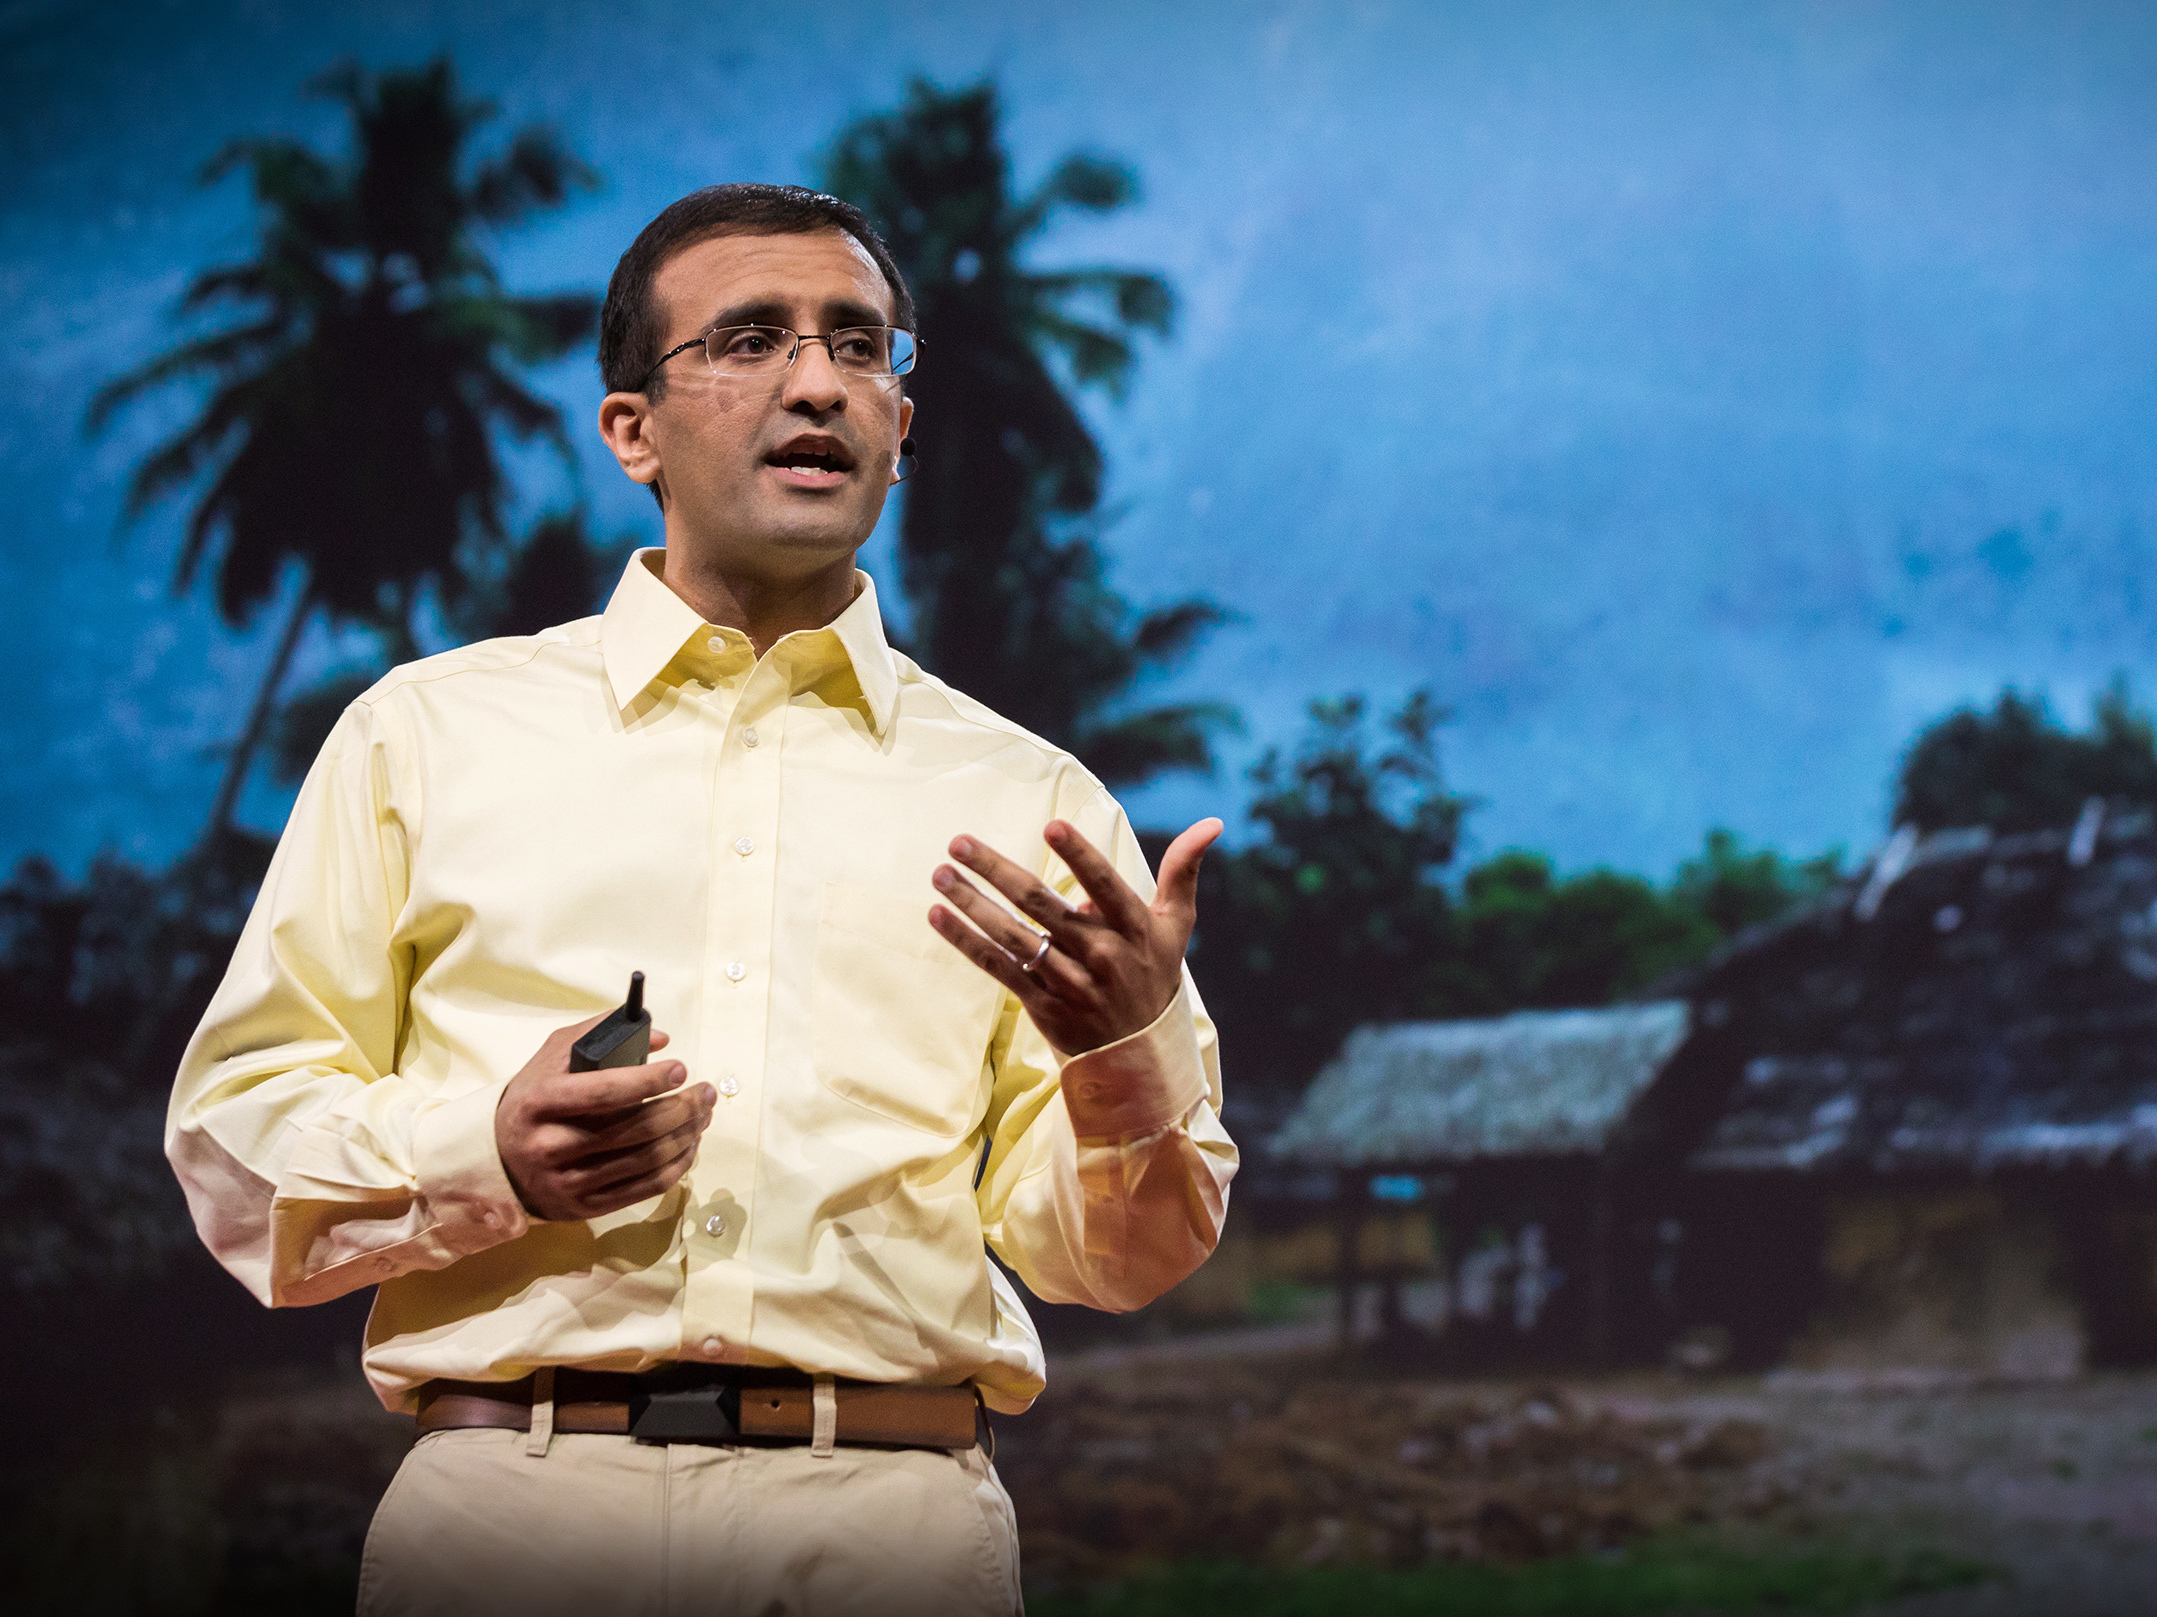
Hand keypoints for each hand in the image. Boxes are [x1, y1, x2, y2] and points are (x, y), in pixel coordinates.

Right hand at [495, 1019, 714, 1220]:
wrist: (497, 1159)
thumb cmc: (535, 1099)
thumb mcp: (552, 1057)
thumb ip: (600, 1034)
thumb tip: (660, 1039)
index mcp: (541, 1101)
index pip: (604, 1092)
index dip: (649, 1080)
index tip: (680, 1068)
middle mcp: (551, 1145)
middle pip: (635, 1129)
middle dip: (683, 1108)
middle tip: (705, 1092)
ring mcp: (568, 1181)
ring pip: (647, 1160)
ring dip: (687, 1135)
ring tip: (703, 1114)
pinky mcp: (584, 1207)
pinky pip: (646, 1188)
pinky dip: (678, 1165)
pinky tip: (690, 1144)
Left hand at [929, 816, 1222, 1057]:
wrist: (1140, 1057)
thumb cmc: (1154, 975)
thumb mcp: (1176, 925)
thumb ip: (1183, 871)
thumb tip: (1213, 822)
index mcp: (1134, 930)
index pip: (1106, 886)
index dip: (1080, 857)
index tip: (1051, 827)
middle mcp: (1102, 955)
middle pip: (1043, 906)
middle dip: (997, 871)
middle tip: (958, 842)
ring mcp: (1070, 983)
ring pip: (1014, 938)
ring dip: (972, 904)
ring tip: (940, 874)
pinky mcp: (1043, 1006)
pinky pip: (999, 969)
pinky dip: (967, 942)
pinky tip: (939, 916)